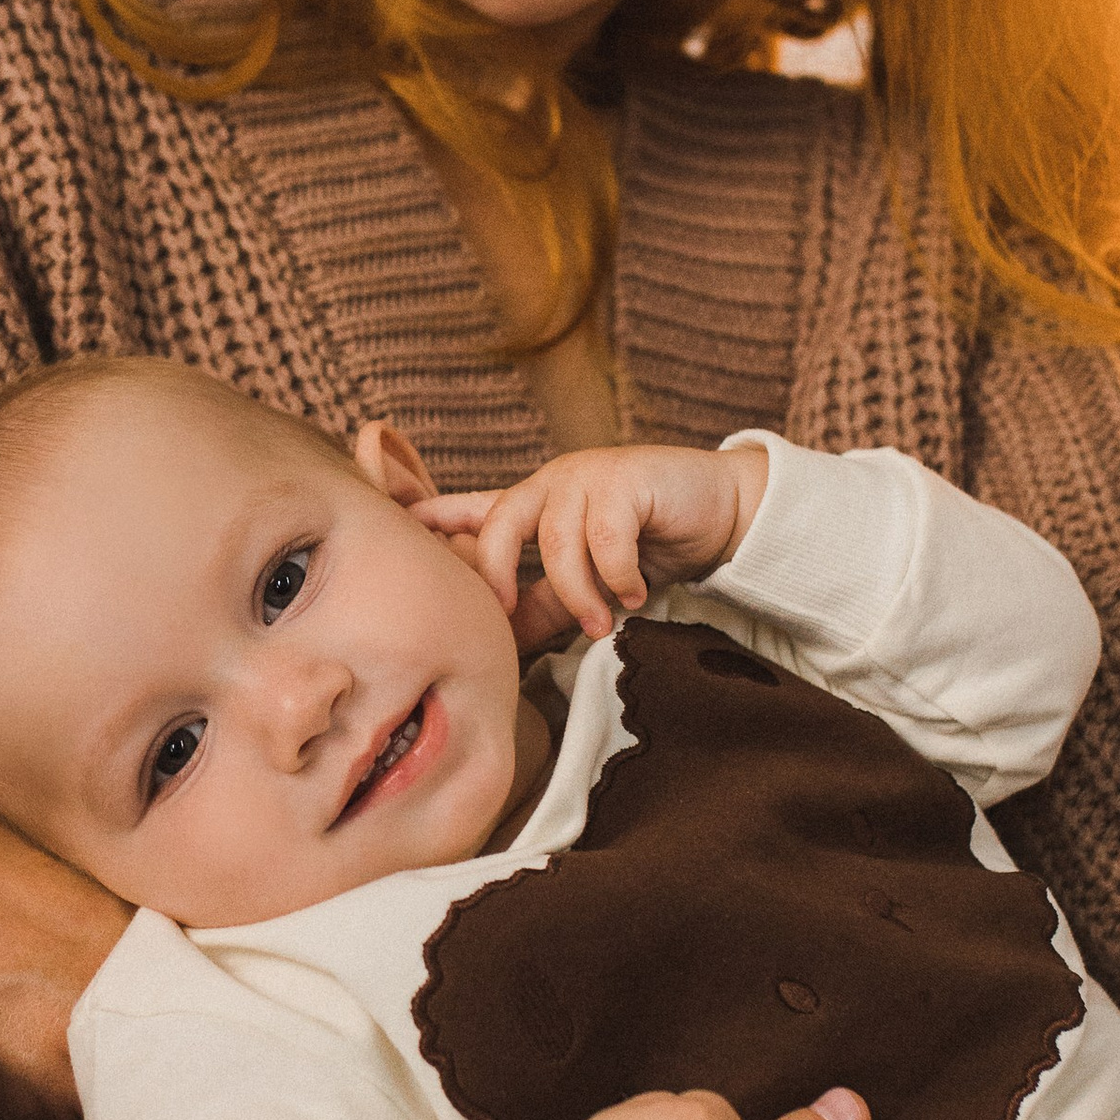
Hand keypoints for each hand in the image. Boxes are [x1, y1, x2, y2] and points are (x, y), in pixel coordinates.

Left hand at [413, 442, 766, 653]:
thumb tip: (503, 642)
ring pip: (557, 540)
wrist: (721, 514)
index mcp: (534, 505)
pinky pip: (606, 537)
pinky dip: (618, 574)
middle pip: (498, 524)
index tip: (398, 530)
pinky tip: (634, 592)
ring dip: (578, 591)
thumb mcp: (589, 583)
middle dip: (496, 574)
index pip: (472, 509)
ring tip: (601, 622)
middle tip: (509, 616)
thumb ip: (546, 604)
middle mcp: (551, 484)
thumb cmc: (651, 546)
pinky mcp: (626, 478)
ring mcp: (586, 476)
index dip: (432, 518)